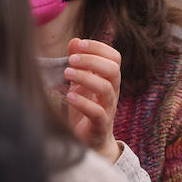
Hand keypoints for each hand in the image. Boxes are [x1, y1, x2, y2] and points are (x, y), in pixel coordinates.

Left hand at [64, 38, 121, 162]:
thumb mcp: (80, 82)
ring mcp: (108, 108)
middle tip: (71, 60)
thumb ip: (78, 62)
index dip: (98, 47)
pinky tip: (69, 96)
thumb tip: (74, 40)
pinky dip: (83, 102)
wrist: (90, 140)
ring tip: (66, 74)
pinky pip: (97, 112)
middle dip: (92, 60)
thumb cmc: (86, 106)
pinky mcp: (100, 125)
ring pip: (106, 89)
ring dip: (85, 78)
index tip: (78, 44)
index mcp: (109, 79)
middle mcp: (112, 92)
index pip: (114, 57)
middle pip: (113, 70)